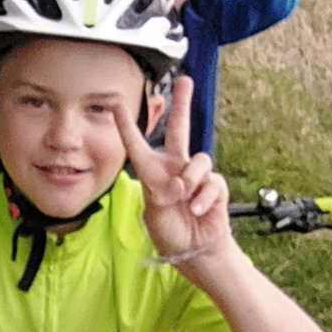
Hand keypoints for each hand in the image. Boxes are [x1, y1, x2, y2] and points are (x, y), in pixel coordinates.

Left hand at [115, 79, 231, 266]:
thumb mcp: (154, 214)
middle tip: (185, 81)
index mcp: (153, 173)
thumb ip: (162, 194)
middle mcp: (175, 168)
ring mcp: (196, 176)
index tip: (117, 105)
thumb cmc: (170, 232)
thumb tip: (181, 182)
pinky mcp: (215, 187)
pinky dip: (203, 197)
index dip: (127, 126)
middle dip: (182, 104)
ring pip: (198, 160)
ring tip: (184, 198)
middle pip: (179, 129)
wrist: (194, 251)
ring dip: (190, 179)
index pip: (137, 145)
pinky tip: (197, 209)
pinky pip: (212, 181)